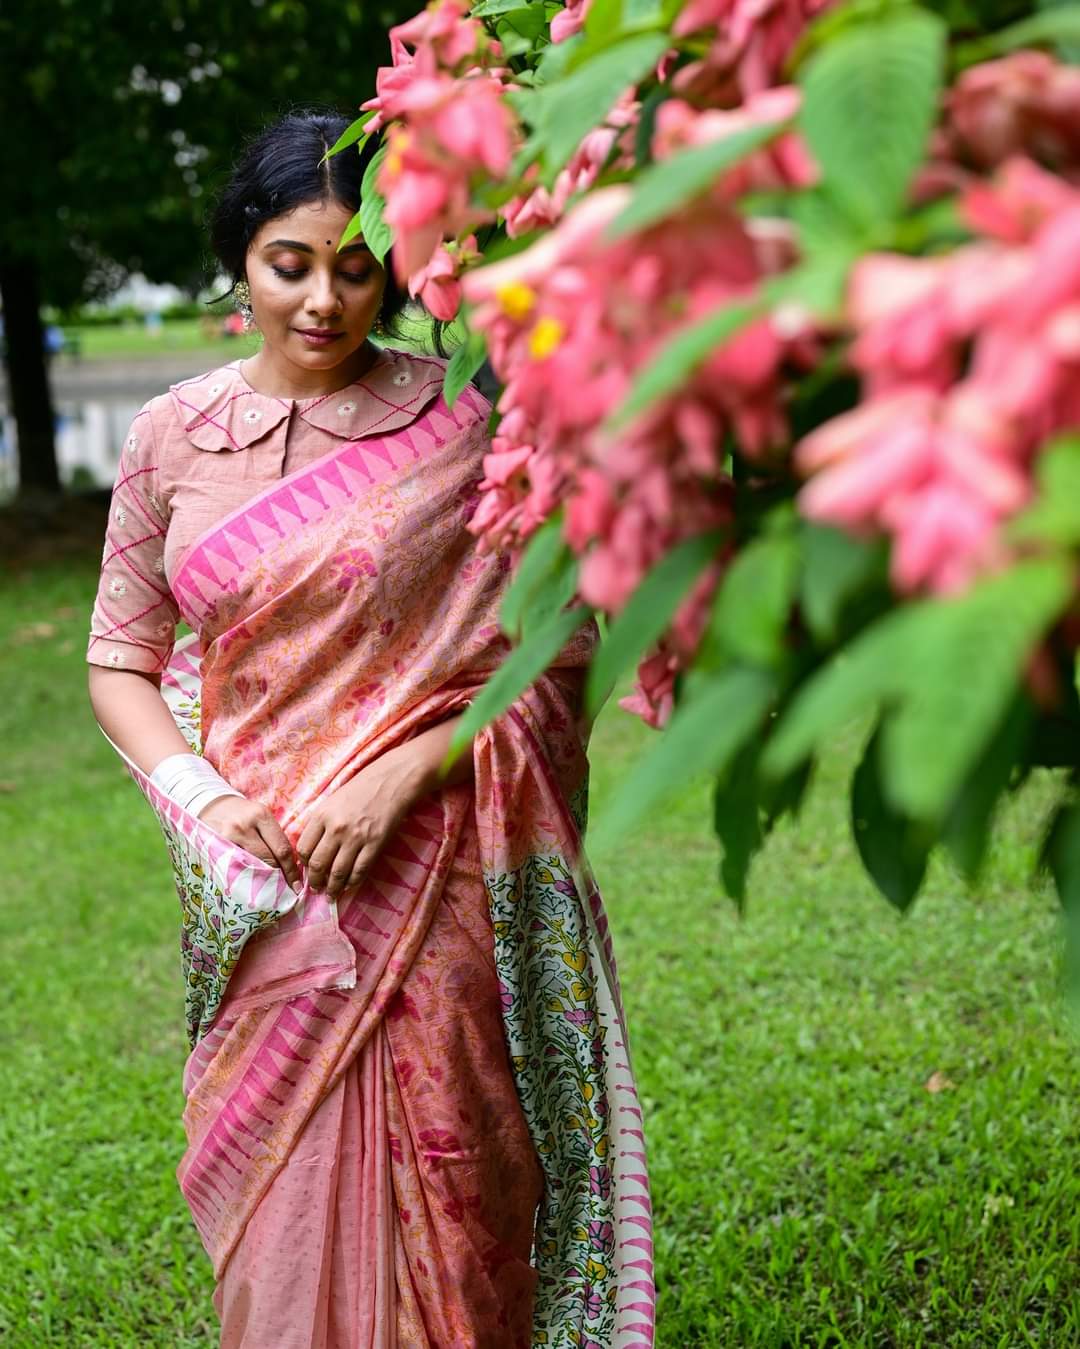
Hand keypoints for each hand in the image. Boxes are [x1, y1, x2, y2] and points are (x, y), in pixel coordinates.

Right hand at [198, 794, 302, 892]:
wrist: (212, 806)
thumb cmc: (243, 814)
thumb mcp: (261, 817)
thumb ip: (274, 838)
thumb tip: (291, 867)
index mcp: (261, 816)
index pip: (282, 848)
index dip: (291, 870)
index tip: (296, 885)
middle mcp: (245, 826)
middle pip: (267, 859)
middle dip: (277, 877)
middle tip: (283, 891)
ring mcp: (228, 837)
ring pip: (250, 867)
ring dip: (260, 880)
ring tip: (266, 890)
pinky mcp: (214, 847)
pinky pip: (233, 868)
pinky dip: (242, 877)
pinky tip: (246, 884)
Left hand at [296, 751, 423, 899]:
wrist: (391, 783)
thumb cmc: (360, 790)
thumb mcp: (332, 801)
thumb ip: (319, 823)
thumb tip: (309, 849)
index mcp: (322, 816)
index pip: (303, 849)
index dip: (303, 864)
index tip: (307, 870)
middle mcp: (336, 829)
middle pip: (318, 864)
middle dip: (315, 882)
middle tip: (316, 889)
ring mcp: (356, 838)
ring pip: (338, 872)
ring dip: (332, 888)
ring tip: (331, 895)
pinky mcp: (375, 844)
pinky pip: (360, 870)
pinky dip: (352, 883)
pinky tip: (349, 887)